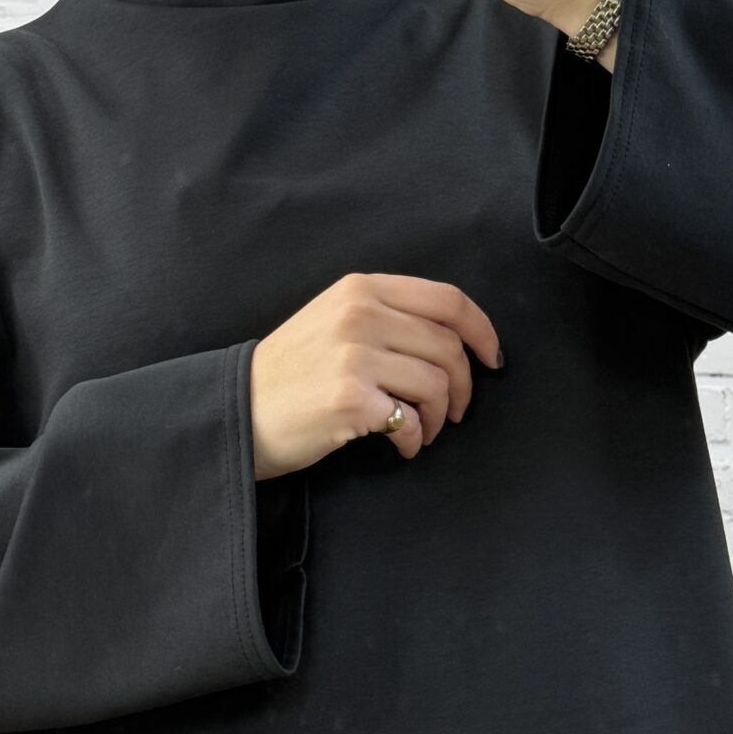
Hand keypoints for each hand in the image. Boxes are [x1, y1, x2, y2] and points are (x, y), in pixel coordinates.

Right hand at [250, 272, 502, 477]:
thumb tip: (455, 339)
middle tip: (455, 411)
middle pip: (448, 345)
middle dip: (464, 385)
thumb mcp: (334, 318)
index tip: (493, 358)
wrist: (239, 409)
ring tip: (422, 430)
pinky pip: (411, 420)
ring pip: (437, 383)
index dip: (482, 330)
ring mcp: (354, 354)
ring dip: (440, 416)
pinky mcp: (349, 398)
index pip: (447, 299)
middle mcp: (360, 314)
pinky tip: (401, 445)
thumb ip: (388, 315)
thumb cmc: (293, 371)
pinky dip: (415, 439)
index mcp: (361, 288)